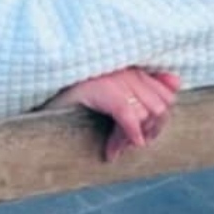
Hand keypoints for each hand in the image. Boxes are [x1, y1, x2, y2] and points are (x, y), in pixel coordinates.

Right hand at [44, 68, 181, 161]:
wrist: (37, 91)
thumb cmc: (73, 94)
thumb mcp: (111, 90)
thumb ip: (145, 85)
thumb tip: (176, 83)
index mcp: (130, 64)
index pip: (166, 95)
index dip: (156, 122)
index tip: (138, 138)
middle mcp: (125, 67)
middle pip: (160, 107)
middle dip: (147, 132)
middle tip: (123, 146)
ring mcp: (113, 75)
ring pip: (146, 113)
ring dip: (131, 138)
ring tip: (113, 148)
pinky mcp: (100, 87)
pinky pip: (127, 114)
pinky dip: (127, 134)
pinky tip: (114, 149)